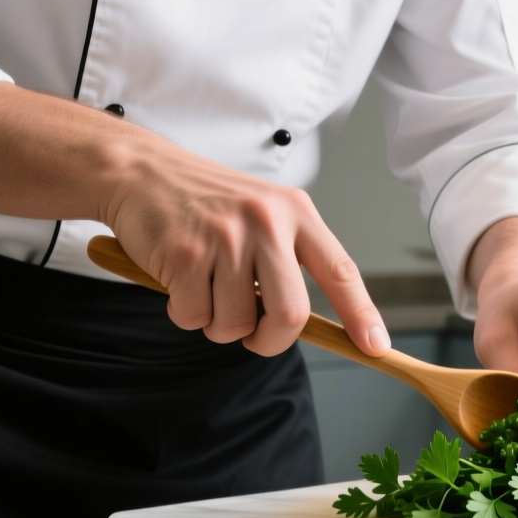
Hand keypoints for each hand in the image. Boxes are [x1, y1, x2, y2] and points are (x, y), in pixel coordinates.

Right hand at [95, 134, 386, 357]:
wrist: (141, 170)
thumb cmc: (207, 202)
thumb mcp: (264, 214)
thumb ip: (291, 259)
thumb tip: (313, 324)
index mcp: (296, 212)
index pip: (340, 272)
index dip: (361, 315)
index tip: (376, 347)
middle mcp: (267, 222)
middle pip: (290, 315)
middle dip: (270, 341)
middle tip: (253, 335)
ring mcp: (225, 237)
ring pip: (235, 324)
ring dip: (218, 325)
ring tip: (206, 289)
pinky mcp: (184, 254)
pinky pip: (193, 318)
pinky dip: (185, 314)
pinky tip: (179, 280)